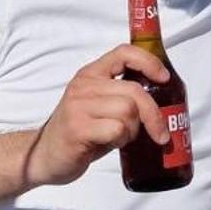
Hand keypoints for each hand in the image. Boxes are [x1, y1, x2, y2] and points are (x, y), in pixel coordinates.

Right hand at [25, 44, 170, 186]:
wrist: (46, 157)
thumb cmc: (81, 132)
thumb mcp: (100, 106)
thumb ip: (123, 96)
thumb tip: (164, 101)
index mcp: (91, 74)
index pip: (124, 52)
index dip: (149, 62)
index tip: (164, 78)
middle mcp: (84, 85)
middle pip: (134, 91)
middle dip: (153, 115)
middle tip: (160, 134)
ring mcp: (78, 106)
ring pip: (128, 111)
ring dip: (133, 130)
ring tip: (120, 138)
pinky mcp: (78, 128)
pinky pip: (117, 130)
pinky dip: (121, 140)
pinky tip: (109, 144)